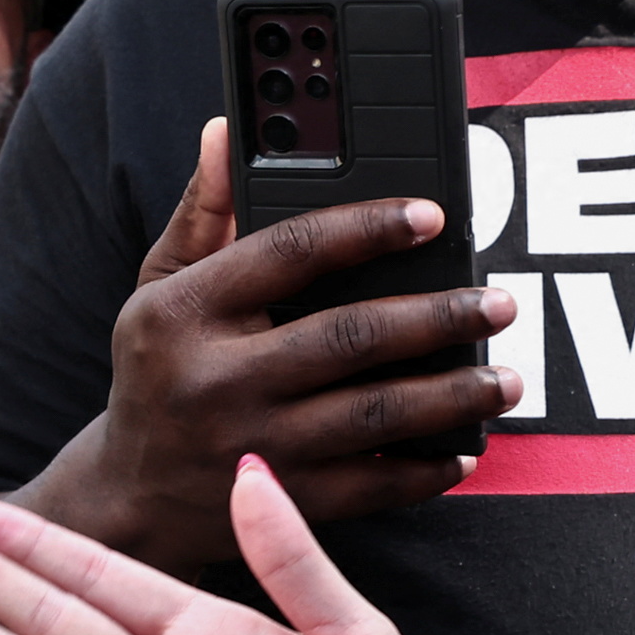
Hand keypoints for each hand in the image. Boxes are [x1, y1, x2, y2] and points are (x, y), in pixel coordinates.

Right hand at [38, 118, 518, 572]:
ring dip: (452, 395)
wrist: (129, 501)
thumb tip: (226, 131)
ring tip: (504, 378)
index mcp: (189, 311)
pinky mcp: (283, 503)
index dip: (368, 229)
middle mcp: (219, 378)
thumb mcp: (158, 287)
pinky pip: (373, 486)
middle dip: (439, 318)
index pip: (292, 251)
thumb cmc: (155, 376)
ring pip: (376, 414)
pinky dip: (426, 471)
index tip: (430, 216)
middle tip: (498, 303)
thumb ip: (202, 212)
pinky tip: (463, 449)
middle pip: (352, 336)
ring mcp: (254, 445)